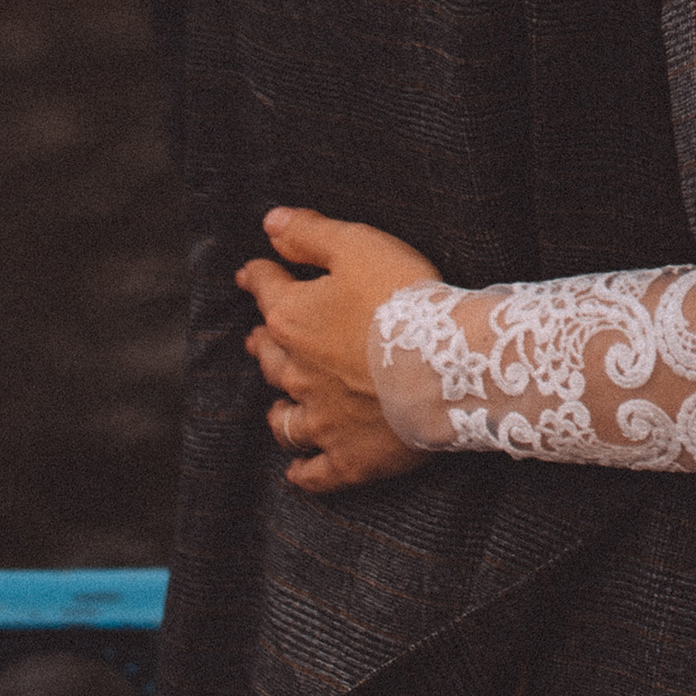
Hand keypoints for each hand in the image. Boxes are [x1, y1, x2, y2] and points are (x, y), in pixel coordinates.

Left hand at [237, 207, 443, 493]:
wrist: (444, 364)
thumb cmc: (402, 299)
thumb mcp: (356, 246)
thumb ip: (310, 234)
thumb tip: (270, 223)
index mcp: (294, 319)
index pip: (267, 291)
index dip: (259, 277)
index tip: (251, 272)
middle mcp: (297, 374)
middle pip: (269, 356)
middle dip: (262, 342)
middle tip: (258, 336)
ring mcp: (321, 420)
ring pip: (285, 419)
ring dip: (278, 411)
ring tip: (275, 406)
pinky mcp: (349, 457)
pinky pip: (316, 472)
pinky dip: (303, 472)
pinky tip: (298, 472)